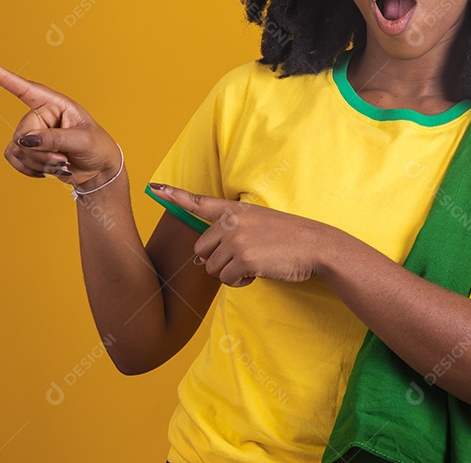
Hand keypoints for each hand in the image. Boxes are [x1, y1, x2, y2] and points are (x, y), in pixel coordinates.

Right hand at [0, 61, 120, 189]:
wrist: (98, 169)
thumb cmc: (97, 147)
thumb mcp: (82, 140)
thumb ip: (54, 139)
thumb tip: (25, 140)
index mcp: (56, 104)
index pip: (26, 89)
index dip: (4, 78)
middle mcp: (41, 115)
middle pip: (22, 134)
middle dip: (41, 153)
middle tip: (63, 159)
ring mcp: (34, 132)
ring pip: (18, 148)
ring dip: (38, 162)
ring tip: (61, 164)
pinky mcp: (29, 149)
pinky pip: (13, 157)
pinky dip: (28, 168)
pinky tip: (45, 172)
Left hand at [148, 184, 334, 287]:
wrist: (316, 246)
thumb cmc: (288, 238)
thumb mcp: (259, 223)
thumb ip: (229, 233)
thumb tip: (201, 258)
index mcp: (235, 210)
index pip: (199, 202)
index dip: (174, 195)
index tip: (154, 188)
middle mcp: (232, 222)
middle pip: (201, 249)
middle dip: (216, 261)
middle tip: (241, 260)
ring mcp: (237, 239)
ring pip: (212, 268)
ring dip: (230, 273)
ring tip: (254, 265)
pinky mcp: (244, 259)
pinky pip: (227, 280)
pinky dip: (240, 283)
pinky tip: (257, 274)